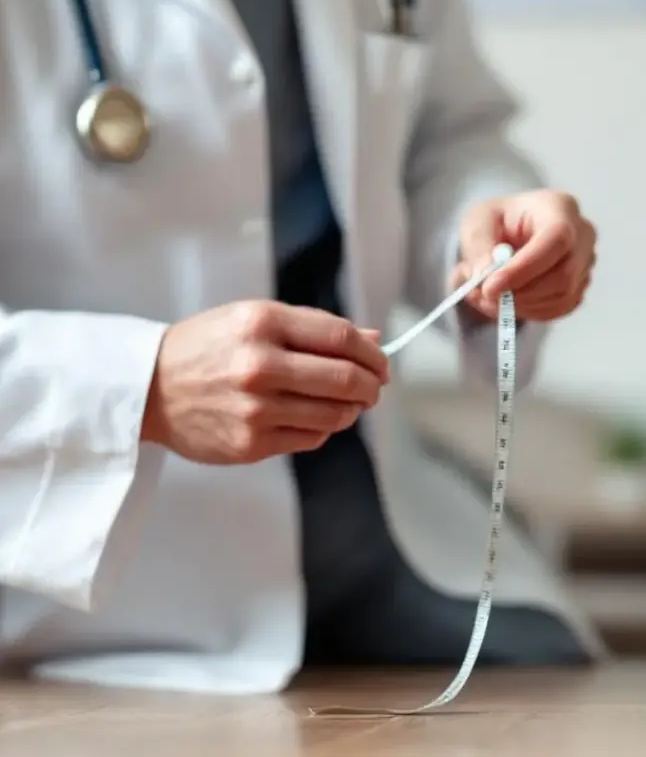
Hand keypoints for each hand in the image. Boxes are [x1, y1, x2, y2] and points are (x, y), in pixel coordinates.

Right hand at [141, 300, 389, 464]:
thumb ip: (314, 328)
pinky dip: (323, 428)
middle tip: (375, 388)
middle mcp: (259, 365)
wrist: (146, 388)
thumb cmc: (205, 348)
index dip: (371, 353)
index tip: (381, 362)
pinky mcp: (250, 444)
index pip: (341, 337)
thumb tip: (372, 340)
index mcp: (262, 323)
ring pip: (334, 413)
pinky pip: (311, 439)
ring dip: (353, 410)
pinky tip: (313, 418)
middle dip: (372, 385)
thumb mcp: (254, 319)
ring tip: (348, 403)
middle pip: (345, 378)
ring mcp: (255, 409)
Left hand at [450, 188, 595, 321]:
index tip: (490, 287)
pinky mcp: (580, 286)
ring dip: (520, 305)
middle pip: (564, 275)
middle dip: (520, 293)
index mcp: (559, 207)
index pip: (556, 240)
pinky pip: (558, 309)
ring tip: (487, 295)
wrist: (512, 231)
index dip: (524, 268)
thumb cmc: (499, 220)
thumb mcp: (478, 221)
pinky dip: (528, 311)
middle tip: (483, 296)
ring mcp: (585, 263)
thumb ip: (479, 245)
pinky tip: (506, 300)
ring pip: (561, 297)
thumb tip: (486, 275)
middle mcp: (582, 235)